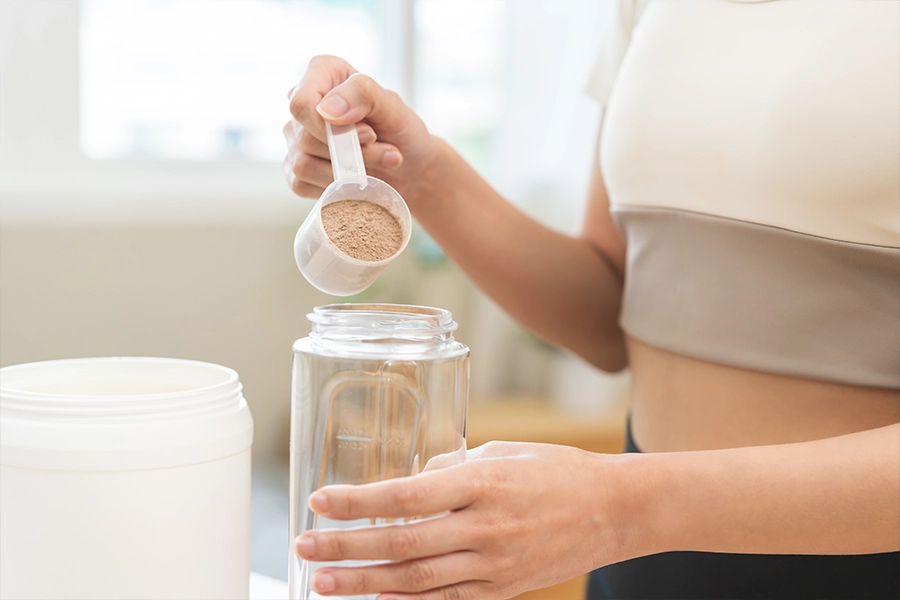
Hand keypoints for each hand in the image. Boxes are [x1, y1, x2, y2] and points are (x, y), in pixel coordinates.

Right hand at [284, 55, 439, 200]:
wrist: (410, 167)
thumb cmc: (402, 131)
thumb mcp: (393, 107)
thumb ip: (363, 95)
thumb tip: (327, 110)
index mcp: (323, 73)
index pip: (302, 102)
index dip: (328, 127)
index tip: (367, 135)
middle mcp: (304, 104)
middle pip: (305, 137)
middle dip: (350, 152)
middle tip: (383, 151)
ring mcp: (296, 138)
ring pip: (303, 165)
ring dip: (346, 173)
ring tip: (377, 165)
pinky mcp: (296, 170)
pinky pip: (302, 184)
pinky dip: (335, 188)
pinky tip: (355, 179)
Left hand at [294, 441, 637, 599]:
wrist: (614, 510)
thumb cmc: (558, 470)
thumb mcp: (505, 451)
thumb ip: (453, 466)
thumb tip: (412, 478)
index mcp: (483, 483)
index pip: (407, 494)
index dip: (359, 502)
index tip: (320, 501)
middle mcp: (485, 527)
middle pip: (403, 543)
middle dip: (347, 547)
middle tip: (305, 546)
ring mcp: (494, 564)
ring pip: (416, 580)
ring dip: (364, 584)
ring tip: (323, 582)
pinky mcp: (502, 589)